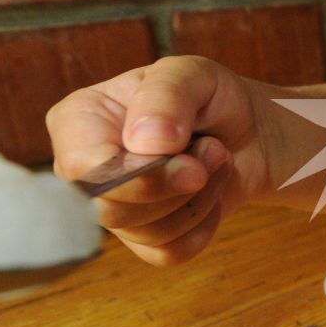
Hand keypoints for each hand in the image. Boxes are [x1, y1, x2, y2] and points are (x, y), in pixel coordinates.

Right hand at [46, 56, 272, 265]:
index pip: (83, 169)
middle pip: (111, 210)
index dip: (138, 174)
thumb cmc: (210, 96)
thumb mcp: (192, 74)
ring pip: (145, 233)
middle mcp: (85, 169)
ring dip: (198, 199)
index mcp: (78, 120)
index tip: (187, 153)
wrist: (247, 130)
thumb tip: (145, 142)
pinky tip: (212, 192)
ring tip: (215, 160)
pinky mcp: (143, 237)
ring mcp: (113, 206)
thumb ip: (165, 97)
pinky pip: (168, 252)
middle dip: (175, 186)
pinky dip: (203, 223)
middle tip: (213, 150)